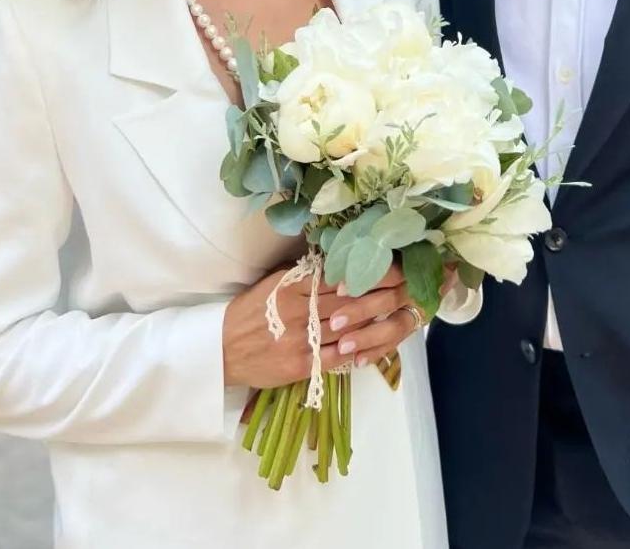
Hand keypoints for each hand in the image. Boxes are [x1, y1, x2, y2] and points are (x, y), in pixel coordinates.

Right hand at [223, 264, 412, 388]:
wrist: (221, 348)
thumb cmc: (250, 312)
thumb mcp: (273, 284)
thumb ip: (304, 276)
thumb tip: (334, 263)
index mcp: (293, 286)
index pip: (339, 276)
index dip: (369, 272)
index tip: (395, 266)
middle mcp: (300, 311)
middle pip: (349, 300)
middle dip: (381, 293)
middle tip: (408, 286)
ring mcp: (300, 339)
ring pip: (346, 327)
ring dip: (374, 320)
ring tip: (398, 311)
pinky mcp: (299, 365)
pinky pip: (334, 357)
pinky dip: (354, 350)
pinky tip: (372, 344)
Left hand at [332, 262, 425, 367]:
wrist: (437, 271)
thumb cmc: (400, 258)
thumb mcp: (393, 255)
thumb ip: (369, 257)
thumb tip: (336, 264)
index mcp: (410, 265)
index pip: (390, 272)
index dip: (367, 281)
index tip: (339, 290)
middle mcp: (415, 288)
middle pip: (390, 300)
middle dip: (361, 312)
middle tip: (335, 322)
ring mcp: (417, 310)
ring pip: (395, 326)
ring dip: (368, 337)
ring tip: (343, 347)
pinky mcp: (413, 326)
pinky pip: (396, 342)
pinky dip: (377, 351)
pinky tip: (358, 361)